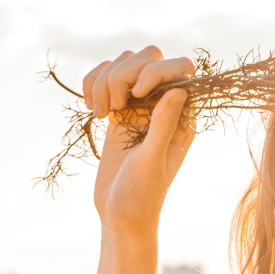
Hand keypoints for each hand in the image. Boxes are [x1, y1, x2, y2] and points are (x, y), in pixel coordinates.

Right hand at [83, 46, 195, 238]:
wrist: (119, 215)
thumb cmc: (141, 196)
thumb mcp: (152, 162)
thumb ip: (164, 125)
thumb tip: (180, 88)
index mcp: (182, 118)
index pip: (181, 70)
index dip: (156, 70)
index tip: (137, 93)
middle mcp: (164, 108)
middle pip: (149, 58)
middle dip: (125, 73)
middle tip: (116, 107)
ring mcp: (140, 107)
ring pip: (123, 64)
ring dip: (105, 80)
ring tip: (101, 113)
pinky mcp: (118, 111)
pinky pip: (105, 78)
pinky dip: (93, 84)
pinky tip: (91, 110)